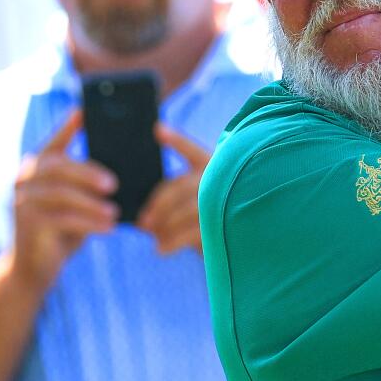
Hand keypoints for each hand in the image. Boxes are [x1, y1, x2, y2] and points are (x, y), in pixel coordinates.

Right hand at [6, 114, 117, 292]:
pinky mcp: (29, 224)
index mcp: (36, 169)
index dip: (67, 126)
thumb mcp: (74, 205)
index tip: (85, 112)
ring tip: (115, 211)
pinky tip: (109, 227)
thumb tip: (119, 175)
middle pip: (58, 167)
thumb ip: (86, 187)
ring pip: (62, 195)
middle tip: (114, 183)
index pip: (54, 142)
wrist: (32, 269)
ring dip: (92, 203)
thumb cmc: (60, 231)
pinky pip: (63, 219)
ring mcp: (23, 202)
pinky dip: (89, 223)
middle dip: (88, 172)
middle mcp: (25, 180)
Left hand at [136, 127, 213, 256]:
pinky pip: (193, 232)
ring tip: (152, 236)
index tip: (158, 130)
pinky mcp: (225, 225)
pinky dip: (173, 241)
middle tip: (142, 222)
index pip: (192, 150)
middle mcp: (221, 179)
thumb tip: (143, 220)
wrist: (238, 244)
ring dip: (165, 225)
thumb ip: (173, 201)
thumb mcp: (192, 205)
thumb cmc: (207, 221)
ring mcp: (226, 201)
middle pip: (182, 186)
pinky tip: (161, 249)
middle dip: (159, 205)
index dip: (177, 141)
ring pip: (188, 210)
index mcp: (212, 167)